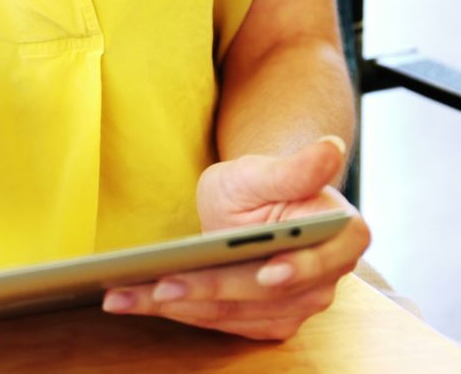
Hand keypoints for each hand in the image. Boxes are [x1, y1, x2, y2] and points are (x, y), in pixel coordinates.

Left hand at [101, 136, 370, 339]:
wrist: (253, 200)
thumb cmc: (261, 181)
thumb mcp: (266, 169)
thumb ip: (295, 167)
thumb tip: (331, 147)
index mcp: (342, 237)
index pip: (315, 262)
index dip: (293, 271)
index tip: (265, 274)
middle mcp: (326, 279)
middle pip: (263, 295)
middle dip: (207, 291)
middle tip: (159, 287)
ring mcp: (298, 305)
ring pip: (234, 314)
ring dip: (178, 309)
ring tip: (125, 297)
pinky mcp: (266, 320)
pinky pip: (220, 321)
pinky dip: (178, 313)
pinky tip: (135, 302)